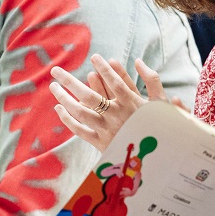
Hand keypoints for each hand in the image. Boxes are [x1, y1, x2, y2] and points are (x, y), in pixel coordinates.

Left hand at [50, 54, 177, 150]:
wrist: (155, 158)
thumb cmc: (158, 127)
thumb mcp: (161, 103)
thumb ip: (152, 80)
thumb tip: (138, 61)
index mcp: (132, 105)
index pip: (116, 83)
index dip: (105, 69)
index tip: (94, 57)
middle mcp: (117, 116)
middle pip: (89, 97)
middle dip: (70, 82)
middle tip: (56, 70)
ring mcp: (107, 130)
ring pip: (81, 112)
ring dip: (64, 98)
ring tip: (53, 86)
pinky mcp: (100, 143)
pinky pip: (80, 130)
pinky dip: (67, 120)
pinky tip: (58, 108)